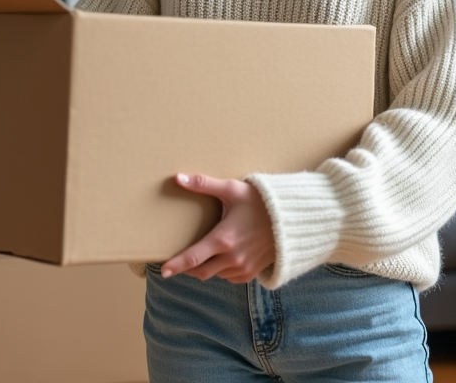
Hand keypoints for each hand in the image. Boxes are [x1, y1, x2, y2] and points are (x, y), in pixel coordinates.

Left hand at [160, 173, 275, 283]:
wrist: (292, 218)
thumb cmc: (260, 201)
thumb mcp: (232, 190)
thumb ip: (203, 184)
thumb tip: (178, 178)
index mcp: (223, 239)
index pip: (192, 258)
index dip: (176, 265)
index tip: (163, 272)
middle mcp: (232, 258)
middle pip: (200, 272)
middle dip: (187, 268)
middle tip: (178, 262)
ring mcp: (242, 268)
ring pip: (214, 274)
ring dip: (205, 267)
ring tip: (203, 254)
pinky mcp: (251, 273)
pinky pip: (228, 277)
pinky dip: (221, 270)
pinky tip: (223, 256)